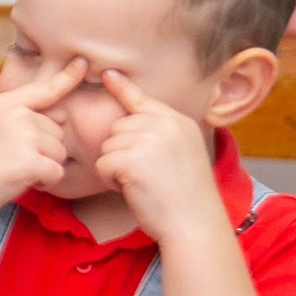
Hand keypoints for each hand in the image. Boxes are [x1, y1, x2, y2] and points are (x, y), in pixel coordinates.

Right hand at [0, 58, 82, 220]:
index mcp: (6, 104)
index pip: (44, 90)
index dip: (68, 77)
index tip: (84, 64)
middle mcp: (18, 116)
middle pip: (56, 131)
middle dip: (42, 149)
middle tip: (12, 159)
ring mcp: (24, 138)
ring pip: (59, 152)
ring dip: (44, 166)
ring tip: (15, 170)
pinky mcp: (30, 163)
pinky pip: (56, 172)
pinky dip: (45, 182)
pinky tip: (22, 182)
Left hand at [95, 70, 223, 247]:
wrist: (193, 221)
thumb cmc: (184, 197)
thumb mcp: (181, 154)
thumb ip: (161, 135)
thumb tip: (131, 124)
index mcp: (179, 121)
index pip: (144, 100)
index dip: (123, 88)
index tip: (108, 74)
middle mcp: (165, 124)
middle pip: (117, 128)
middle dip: (120, 153)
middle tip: (143, 175)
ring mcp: (149, 139)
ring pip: (108, 146)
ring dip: (115, 168)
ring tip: (141, 182)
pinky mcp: (132, 158)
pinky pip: (102, 163)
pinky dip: (110, 180)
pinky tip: (132, 188)